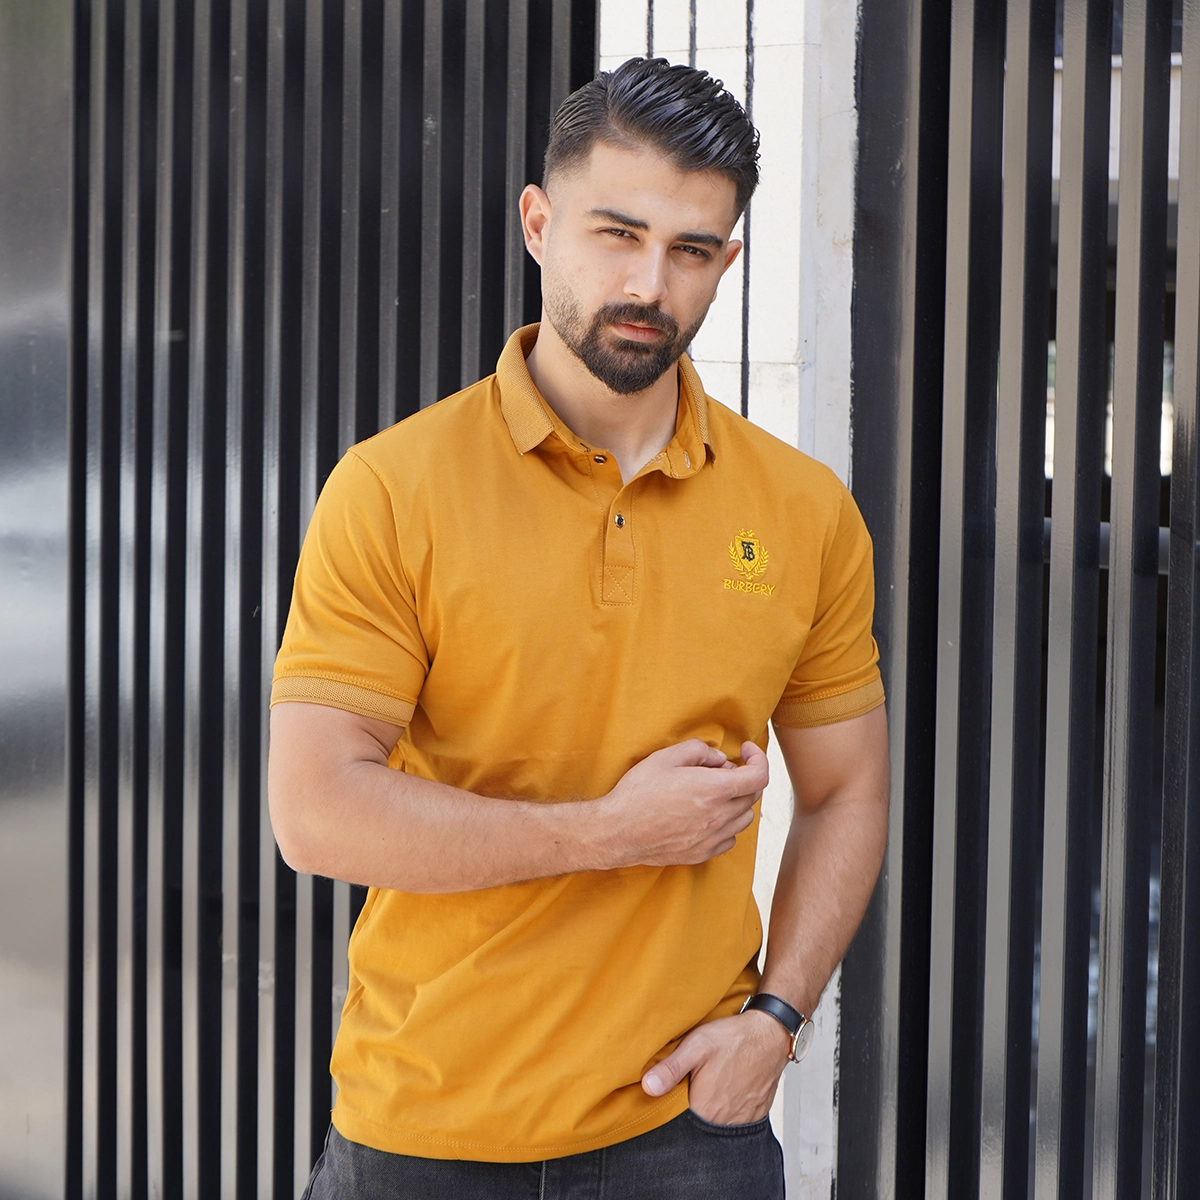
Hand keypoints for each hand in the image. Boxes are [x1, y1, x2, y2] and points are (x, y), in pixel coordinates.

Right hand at [598, 740, 767, 869]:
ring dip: (736, 802)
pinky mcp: (702, 853)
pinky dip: (726, 824)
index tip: (747, 751)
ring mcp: (712, 838)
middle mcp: (720, 816)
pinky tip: (706, 815)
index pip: (759, 777)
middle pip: (752, 796)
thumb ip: (699, 750)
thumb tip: (718, 759)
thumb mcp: (665, 757)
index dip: (759, 759)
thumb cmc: (638, 793)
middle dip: (743, 777)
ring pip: (744, 818)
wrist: (618, 831)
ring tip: (712, 793)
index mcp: (715, 790)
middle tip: (719, 769)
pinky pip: (729, 838)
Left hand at [640, 1010, 789, 1124]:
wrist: (770, 1034)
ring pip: (715, 1123)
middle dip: (689, 1108)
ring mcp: (740, 1120)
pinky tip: (724, 1088)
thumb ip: (671, 1068)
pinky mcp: (753, 1114)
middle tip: (691, 1083)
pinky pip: (734, 1119)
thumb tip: (648, 1087)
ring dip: (708, 1109)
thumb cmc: (735, 1038)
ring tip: (708, 1084)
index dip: (669, 1107)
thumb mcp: (696, 1045)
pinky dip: (727, 1108)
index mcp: (705, 1109)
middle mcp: (723, 1121)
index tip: (668, 1092)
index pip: (677, 1121)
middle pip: (696, 1123)